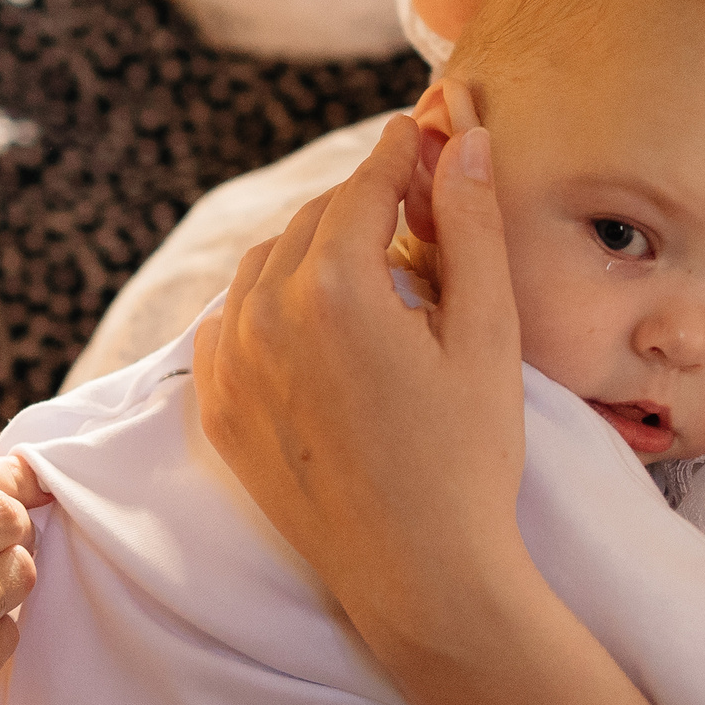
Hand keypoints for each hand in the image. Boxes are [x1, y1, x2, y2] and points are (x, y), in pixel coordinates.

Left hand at [195, 114, 525, 662]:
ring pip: (263, 269)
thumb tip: (463, 138)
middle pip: (310, 223)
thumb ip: (470, 225)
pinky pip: (230, 326)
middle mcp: (264, 315)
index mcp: (333, 285)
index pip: (362, 188)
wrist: (420, 576)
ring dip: (309, 251)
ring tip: (366, 262)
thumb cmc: (468, 458)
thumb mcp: (486, 333)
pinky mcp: (219, 410)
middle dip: (358, 203)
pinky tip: (311, 318)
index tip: (416, 129)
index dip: (397, 154)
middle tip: (406, 198)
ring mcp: (230, 366)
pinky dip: (266, 306)